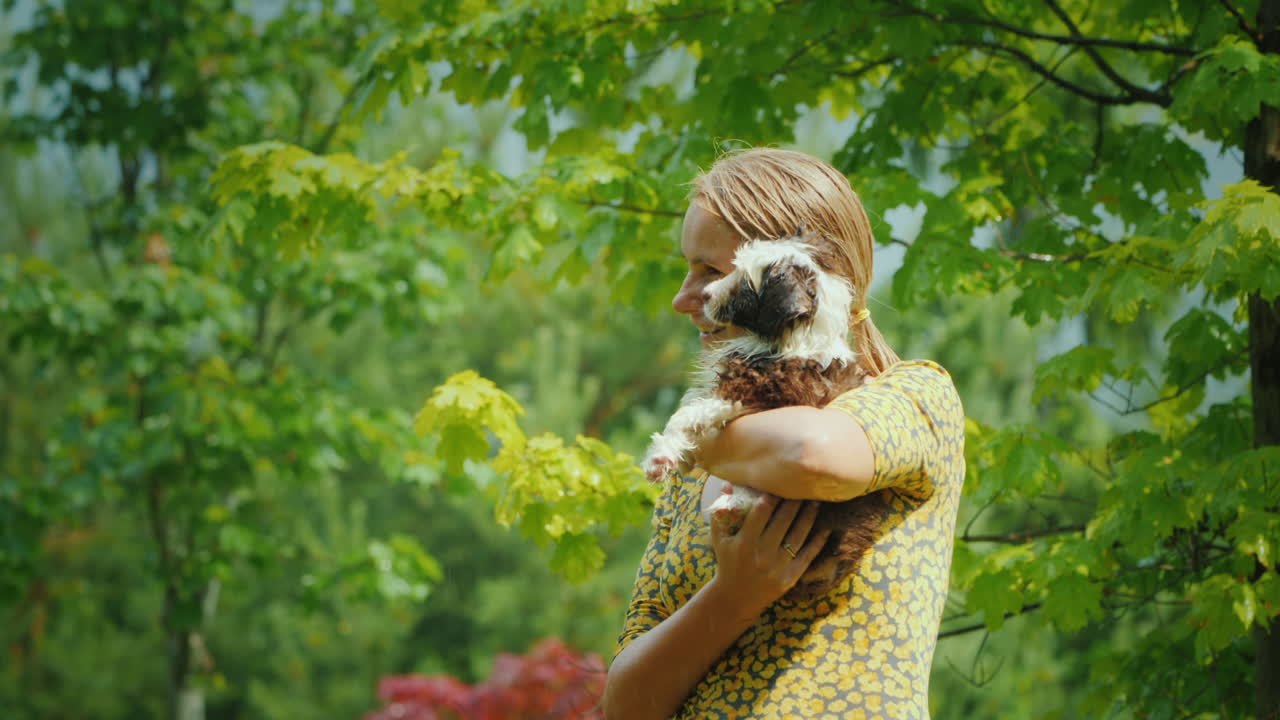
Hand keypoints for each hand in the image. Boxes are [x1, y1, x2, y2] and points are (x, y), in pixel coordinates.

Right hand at [706, 486, 829, 617]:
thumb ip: (721, 511)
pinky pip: (807, 555)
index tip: (781, 482)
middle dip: (795, 501)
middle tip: (804, 486)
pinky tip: (826, 528)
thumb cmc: (727, 562)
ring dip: (809, 516)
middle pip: (783, 520)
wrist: (735, 598)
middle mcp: (762, 554)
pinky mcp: (790, 577)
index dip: (772, 495)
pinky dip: (818, 541)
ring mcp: (778, 566)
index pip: (760, 512)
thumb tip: (726, 483)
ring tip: (816, 501)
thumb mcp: (719, 538)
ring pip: (798, 535)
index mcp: (744, 542)